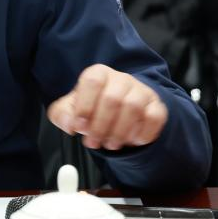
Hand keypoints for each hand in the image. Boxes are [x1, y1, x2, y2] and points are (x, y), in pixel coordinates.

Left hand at [46, 64, 168, 150]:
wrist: (118, 112)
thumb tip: (69, 124)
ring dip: (120, 132)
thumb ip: (62, 114)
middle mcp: (121, 79)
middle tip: (93, 143)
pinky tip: (131, 141)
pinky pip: (154, 118)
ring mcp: (141, 91)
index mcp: (98, 74)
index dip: (84, 106)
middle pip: (112, 99)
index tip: (79, 127)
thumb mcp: (69, 110)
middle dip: (100, 126)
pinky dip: (142, 134)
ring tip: (110, 144)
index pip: (92, 82)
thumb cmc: (91, 108)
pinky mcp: (156, 105)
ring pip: (133, 108)